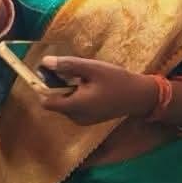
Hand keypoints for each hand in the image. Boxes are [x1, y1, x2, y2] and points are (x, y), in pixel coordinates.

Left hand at [36, 56, 156, 126]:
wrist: (139, 96)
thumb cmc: (117, 81)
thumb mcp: (92, 68)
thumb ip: (68, 65)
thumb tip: (44, 62)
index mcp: (76, 106)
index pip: (46, 101)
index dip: (42, 87)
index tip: (48, 72)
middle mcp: (76, 117)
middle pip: (54, 101)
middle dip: (57, 86)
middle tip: (73, 73)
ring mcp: (82, 120)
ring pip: (63, 103)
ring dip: (67, 90)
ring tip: (84, 79)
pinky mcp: (88, 119)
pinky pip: (73, 107)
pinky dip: (75, 96)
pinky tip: (89, 87)